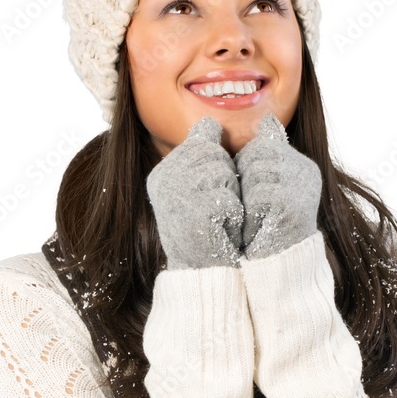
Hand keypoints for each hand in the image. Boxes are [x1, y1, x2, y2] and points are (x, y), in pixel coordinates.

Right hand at [146, 117, 242, 269]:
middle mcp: (163, 180)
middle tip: (215, 210)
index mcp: (162, 172)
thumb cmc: (208, 230)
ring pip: (223, 172)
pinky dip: (234, 216)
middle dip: (226, 180)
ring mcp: (176, 196)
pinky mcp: (195, 213)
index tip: (212, 190)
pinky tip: (221, 230)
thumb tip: (210, 123)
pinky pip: (230, 198)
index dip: (219, 162)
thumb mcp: (199, 187)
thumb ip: (203, 155)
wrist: (203, 274)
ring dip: (231, 197)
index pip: (202, 137)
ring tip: (218, 220)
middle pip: (214, 152)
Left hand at [234, 113, 321, 259]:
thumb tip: (268, 120)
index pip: (267, 140)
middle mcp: (305, 171)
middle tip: (248, 208)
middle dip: (243, 179)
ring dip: (245, 197)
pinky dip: (250, 212)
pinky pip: (258, 193)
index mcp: (301, 165)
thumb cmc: (265, 229)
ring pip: (255, 170)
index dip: (248, 164)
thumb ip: (265, 157)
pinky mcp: (293, 203)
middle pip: (257, 152)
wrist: (280, 267)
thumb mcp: (266, 188)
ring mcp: (302, 186)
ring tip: (253, 219)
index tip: (250, 191)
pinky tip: (256, 228)